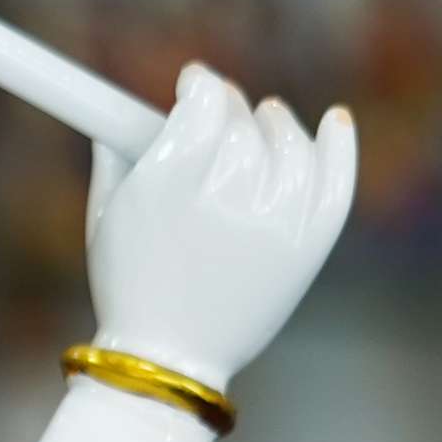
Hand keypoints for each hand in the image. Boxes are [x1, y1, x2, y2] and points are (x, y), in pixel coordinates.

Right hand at [85, 63, 356, 388]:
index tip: (194, 82)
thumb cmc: (128, 285)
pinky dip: (338, 145)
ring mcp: (273, 223)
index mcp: (166, 183)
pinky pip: (335, 181)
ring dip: (275, 123)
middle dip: (229, 108)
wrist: (170, 359)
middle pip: (242, 123)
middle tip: (220, 112)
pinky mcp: (306, 248)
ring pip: (288, 144)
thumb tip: (123, 114)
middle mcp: (225, 197)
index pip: (203, 103)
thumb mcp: (103, 217)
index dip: (201, 85)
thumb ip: (116, 155)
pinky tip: (335, 120)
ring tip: (265, 121)